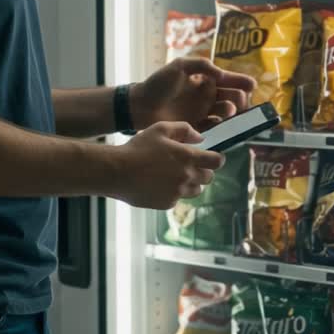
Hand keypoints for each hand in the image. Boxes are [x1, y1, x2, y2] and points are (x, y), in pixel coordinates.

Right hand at [110, 122, 225, 209]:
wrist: (117, 172)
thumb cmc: (138, 148)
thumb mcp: (160, 129)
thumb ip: (184, 130)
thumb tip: (199, 139)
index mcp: (188, 157)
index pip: (216, 162)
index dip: (216, 159)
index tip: (211, 157)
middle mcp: (186, 176)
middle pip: (209, 178)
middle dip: (203, 171)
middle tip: (190, 165)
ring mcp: (178, 192)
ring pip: (196, 190)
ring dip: (191, 183)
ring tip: (174, 175)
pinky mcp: (167, 204)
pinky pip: (178, 199)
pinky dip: (174, 193)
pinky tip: (160, 184)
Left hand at [130, 58, 256, 130]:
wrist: (141, 105)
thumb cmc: (158, 84)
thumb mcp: (180, 66)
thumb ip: (201, 65)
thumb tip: (222, 74)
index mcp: (205, 81)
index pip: (228, 81)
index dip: (241, 82)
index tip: (252, 84)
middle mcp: (207, 98)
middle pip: (232, 98)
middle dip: (240, 98)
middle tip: (240, 101)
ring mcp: (203, 113)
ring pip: (226, 114)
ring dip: (232, 111)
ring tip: (229, 110)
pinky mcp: (197, 128)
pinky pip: (215, 128)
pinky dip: (222, 126)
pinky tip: (223, 125)